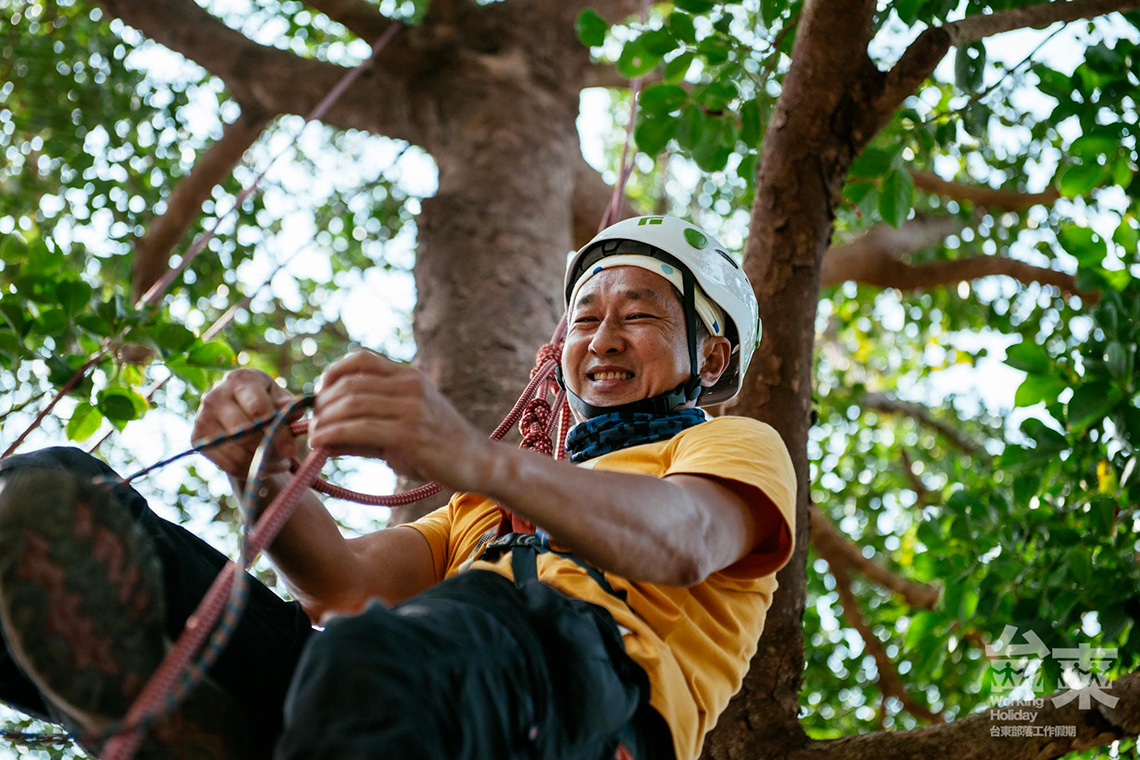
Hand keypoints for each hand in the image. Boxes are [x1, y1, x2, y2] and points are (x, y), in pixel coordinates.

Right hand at [192, 369, 298, 477]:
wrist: (238, 407)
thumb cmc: (266, 401)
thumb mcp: (280, 398)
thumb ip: (289, 406)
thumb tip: (293, 412)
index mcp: (240, 380)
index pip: (258, 411)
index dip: (277, 433)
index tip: (291, 450)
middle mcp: (215, 396)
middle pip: (244, 434)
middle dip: (269, 451)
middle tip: (286, 458)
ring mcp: (202, 417)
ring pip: (237, 453)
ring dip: (262, 464)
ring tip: (279, 462)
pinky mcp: (197, 438)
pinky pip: (228, 465)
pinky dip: (249, 471)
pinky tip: (262, 466)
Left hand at [309, 350, 491, 490]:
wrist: (478, 463)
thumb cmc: (437, 449)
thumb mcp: (399, 431)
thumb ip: (363, 430)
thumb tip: (321, 435)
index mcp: (408, 377)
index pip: (360, 359)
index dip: (331, 374)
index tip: (318, 397)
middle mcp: (410, 385)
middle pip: (349, 383)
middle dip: (321, 404)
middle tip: (310, 425)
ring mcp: (412, 407)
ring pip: (352, 404)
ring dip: (324, 421)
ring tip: (313, 438)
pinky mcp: (411, 433)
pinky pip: (361, 428)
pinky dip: (334, 435)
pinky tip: (322, 445)